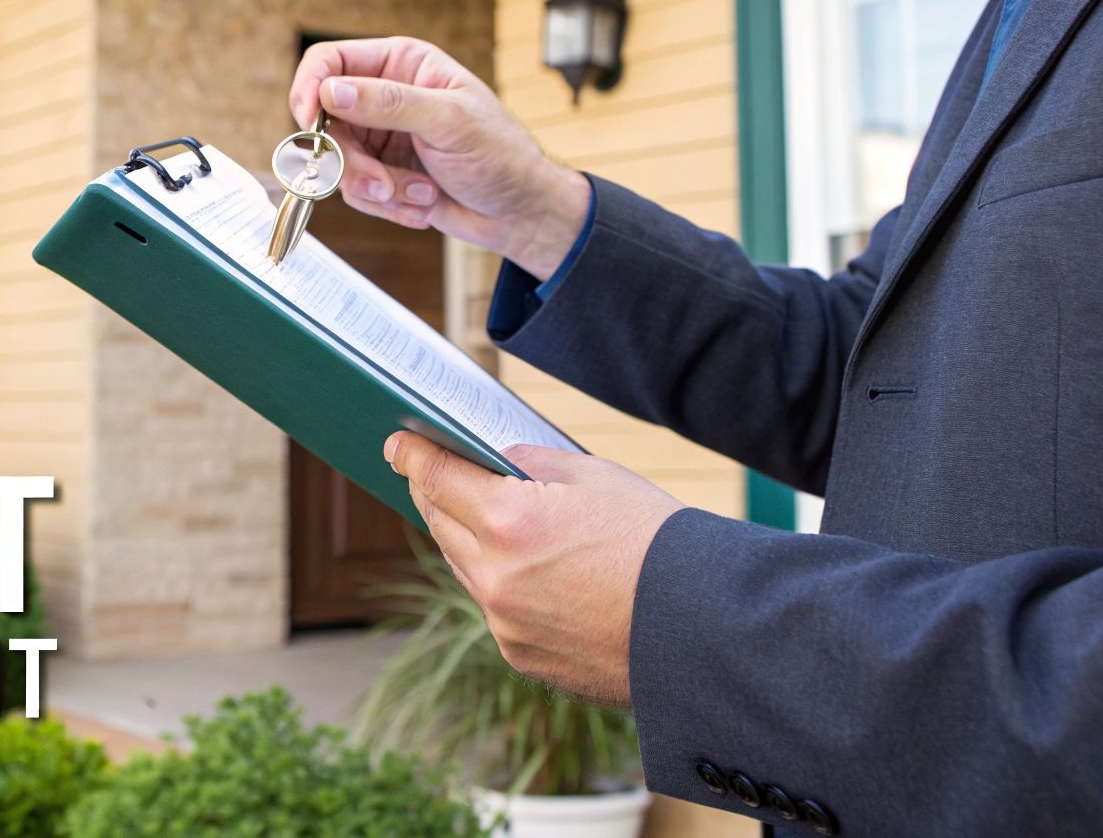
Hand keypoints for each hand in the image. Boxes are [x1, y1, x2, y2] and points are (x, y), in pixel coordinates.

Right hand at [288, 37, 590, 280]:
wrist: (519, 211)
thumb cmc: (499, 154)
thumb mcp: (448, 121)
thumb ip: (389, 103)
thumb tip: (332, 91)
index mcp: (401, 63)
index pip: (330, 61)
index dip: (311, 89)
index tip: (310, 123)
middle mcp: (384, 97)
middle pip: (326, 122)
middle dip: (352, 162)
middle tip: (382, 184)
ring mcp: (381, 138)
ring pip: (338, 164)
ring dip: (377, 188)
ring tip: (421, 194)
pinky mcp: (381, 174)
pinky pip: (356, 193)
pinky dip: (388, 206)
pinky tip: (424, 203)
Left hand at [384, 431, 684, 703]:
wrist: (705, 627)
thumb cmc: (657, 539)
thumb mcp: (595, 477)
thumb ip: (531, 464)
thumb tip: (492, 460)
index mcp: (509, 522)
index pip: (439, 479)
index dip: (414, 456)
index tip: (397, 444)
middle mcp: (496, 578)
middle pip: (441, 525)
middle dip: (433, 494)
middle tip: (424, 472)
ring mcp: (505, 624)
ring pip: (464, 569)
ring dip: (463, 539)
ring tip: (466, 514)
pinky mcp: (522, 656)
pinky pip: (495, 608)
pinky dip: (498, 583)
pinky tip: (516, 567)